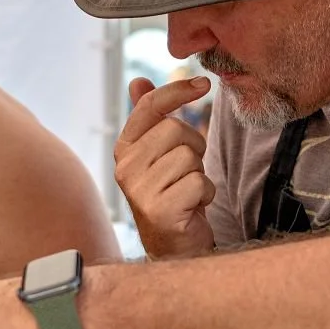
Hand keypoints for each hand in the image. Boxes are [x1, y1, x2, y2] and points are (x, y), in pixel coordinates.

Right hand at [115, 77, 216, 259]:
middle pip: (175, 129)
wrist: (175, 246)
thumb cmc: (172, 194)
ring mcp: (139, 190)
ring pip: (190, 157)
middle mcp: (125, 168)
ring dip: (200, 174)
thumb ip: (149, 119)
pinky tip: (192, 207)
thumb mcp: (159, 154)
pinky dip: (205, 195)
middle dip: (194, 147)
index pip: (149, 107)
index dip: (178, 90)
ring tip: (187, 191)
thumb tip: (137, 82)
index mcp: (124, 149)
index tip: (203, 83)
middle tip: (188, 171)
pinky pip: (199, 183)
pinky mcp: (159, 211)